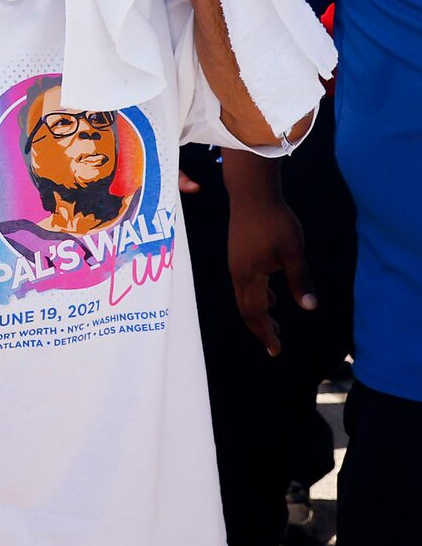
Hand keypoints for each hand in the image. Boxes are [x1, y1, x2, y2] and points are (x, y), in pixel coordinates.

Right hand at [228, 184, 315, 355]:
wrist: (251, 193)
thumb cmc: (275, 221)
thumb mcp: (294, 252)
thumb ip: (300, 281)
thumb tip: (309, 307)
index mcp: (250, 275)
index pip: (256, 313)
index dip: (265, 334)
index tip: (276, 351)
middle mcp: (238, 273)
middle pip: (245, 309)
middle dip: (260, 328)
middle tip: (275, 345)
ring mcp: (236, 263)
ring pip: (243, 297)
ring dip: (258, 313)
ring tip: (274, 324)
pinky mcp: (238, 254)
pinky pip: (244, 284)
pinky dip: (256, 297)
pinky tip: (270, 295)